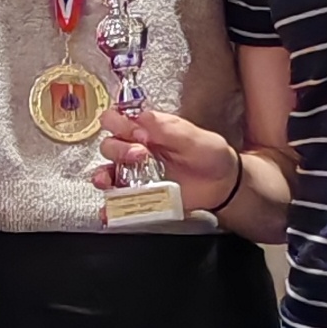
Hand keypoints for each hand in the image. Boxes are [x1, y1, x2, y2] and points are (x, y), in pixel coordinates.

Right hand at [94, 105, 240, 213]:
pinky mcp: (140, 196)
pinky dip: (110, 206)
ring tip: (112, 179)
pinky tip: (110, 209)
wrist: (223, 185)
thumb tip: (142, 118)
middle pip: (109, 145)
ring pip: (106, 172)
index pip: (118, 120)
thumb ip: (168, 128)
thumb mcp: (194, 137)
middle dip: (119, 149)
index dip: (120, 124)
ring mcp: (136, 174)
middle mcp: (136, 150)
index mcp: (147, 130)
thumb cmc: (210, 156)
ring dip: (104, 175)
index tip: (137, 133)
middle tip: (140, 155)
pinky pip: (117, 201)